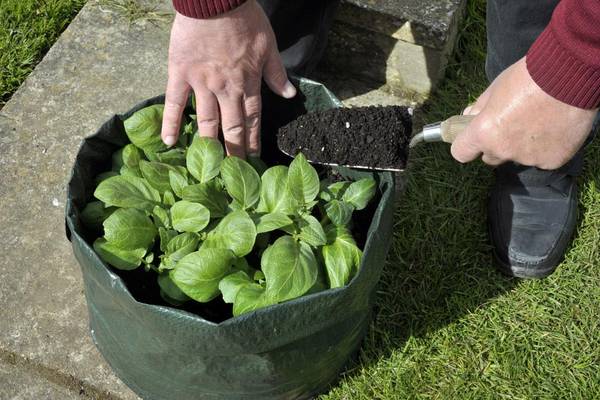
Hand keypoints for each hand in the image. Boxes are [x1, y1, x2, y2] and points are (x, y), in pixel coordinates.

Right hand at [161, 0, 296, 156]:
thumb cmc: (244, 18)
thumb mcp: (268, 44)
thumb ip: (276, 72)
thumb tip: (289, 95)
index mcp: (248, 83)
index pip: (253, 120)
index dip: (253, 141)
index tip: (254, 160)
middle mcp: (226, 89)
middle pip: (231, 127)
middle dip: (235, 151)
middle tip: (234, 173)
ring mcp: (202, 84)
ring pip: (206, 121)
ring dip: (209, 145)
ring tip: (209, 166)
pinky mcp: (180, 74)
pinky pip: (175, 103)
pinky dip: (171, 123)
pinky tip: (169, 142)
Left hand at [451, 57, 596, 169]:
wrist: (570, 74)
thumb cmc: (528, 77)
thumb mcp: (495, 88)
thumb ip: (479, 108)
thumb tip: (467, 117)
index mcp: (484, 133)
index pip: (461, 153)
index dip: (466, 145)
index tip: (472, 139)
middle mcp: (503, 150)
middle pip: (491, 157)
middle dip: (496, 145)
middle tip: (512, 125)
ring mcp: (528, 158)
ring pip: (518, 158)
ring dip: (522, 146)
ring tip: (539, 122)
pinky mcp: (552, 161)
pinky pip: (542, 159)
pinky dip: (546, 148)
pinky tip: (554, 129)